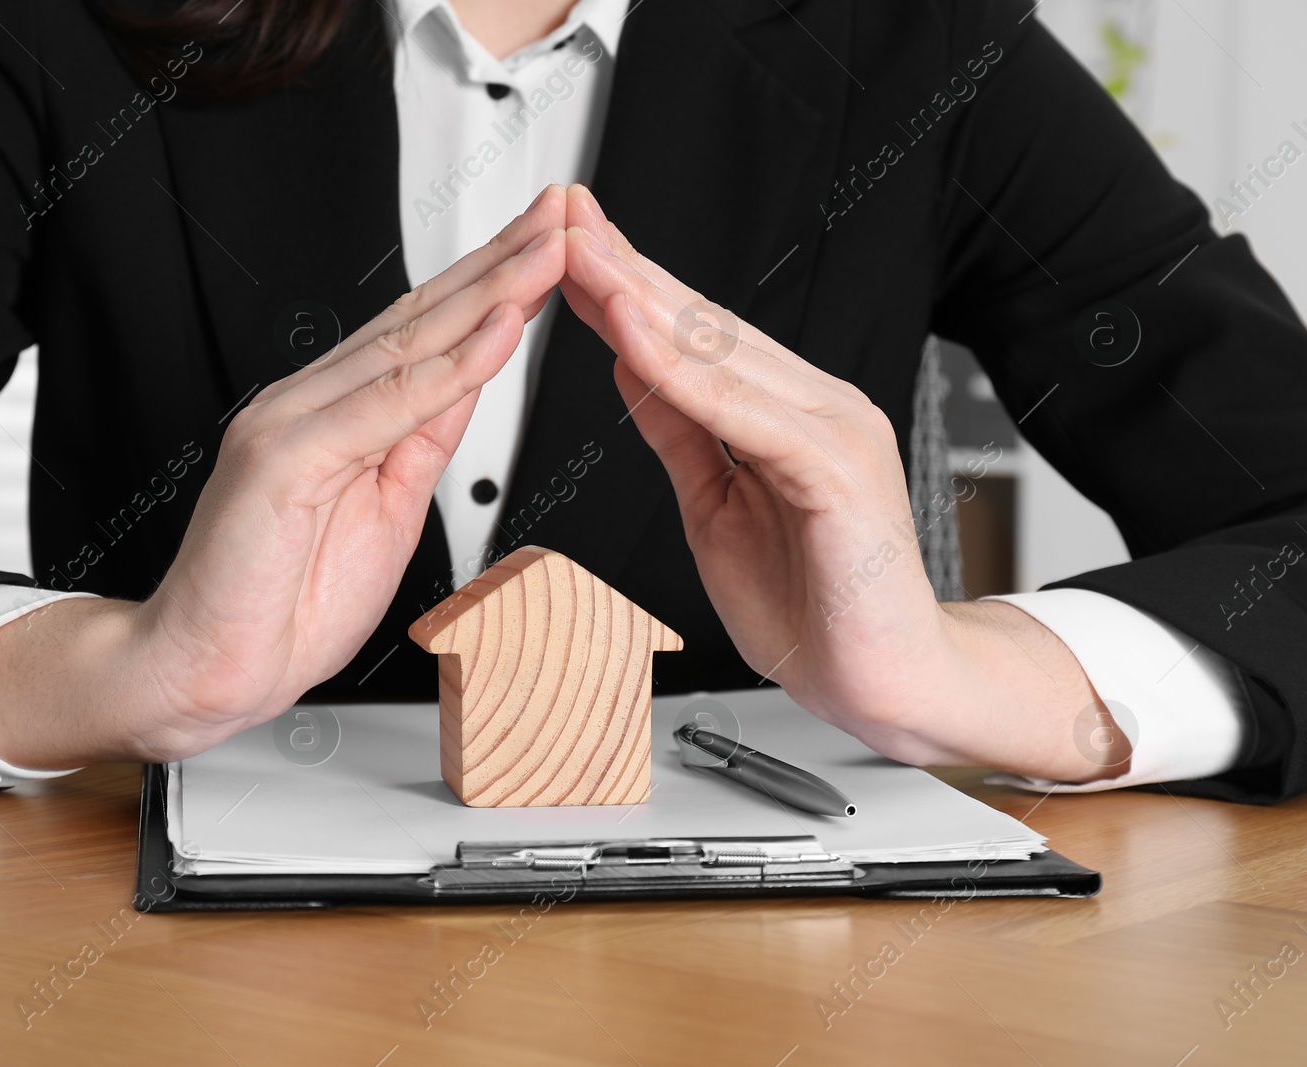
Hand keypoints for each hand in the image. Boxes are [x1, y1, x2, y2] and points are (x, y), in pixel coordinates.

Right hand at [0, 186, 569, 766]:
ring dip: (488, 295)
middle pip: (422, 318)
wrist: (206, 667)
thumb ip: (419, 440)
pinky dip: (448, 369)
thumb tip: (466, 383)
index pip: (426, 334)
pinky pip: (384, 406)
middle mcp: (309, 401)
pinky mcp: (284, 457)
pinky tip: (496, 330)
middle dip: (500, 265)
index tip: (549, 253)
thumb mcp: (386, 510)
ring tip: (548, 253)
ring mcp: (292, 422)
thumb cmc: (281, 600)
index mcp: (333, 413)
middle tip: (563, 217)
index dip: (492, 288)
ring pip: (409, 345)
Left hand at [560, 185, 1126, 781]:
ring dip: (640, 300)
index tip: (566, 248)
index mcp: (785, 412)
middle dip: (624, 268)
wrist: (884, 682)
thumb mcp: (713, 506)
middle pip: (702, 324)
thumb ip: (680, 432)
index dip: (627, 286)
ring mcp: (831, 429)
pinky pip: (742, 412)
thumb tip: (630, 366)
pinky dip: (681, 372)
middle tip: (560, 217)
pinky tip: (632, 334)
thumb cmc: (813, 604)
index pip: (692, 334)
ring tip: (581, 254)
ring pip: (719, 353)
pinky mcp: (836, 467)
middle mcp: (814, 405)